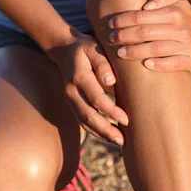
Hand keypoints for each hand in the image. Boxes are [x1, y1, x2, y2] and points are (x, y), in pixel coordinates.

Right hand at [47, 30, 128, 145]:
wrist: (64, 49)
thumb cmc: (86, 47)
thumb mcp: (94, 48)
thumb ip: (102, 63)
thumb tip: (111, 81)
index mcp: (79, 76)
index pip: (96, 98)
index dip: (111, 111)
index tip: (126, 120)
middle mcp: (71, 91)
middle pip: (88, 115)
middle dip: (106, 130)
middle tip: (123, 140)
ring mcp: (69, 99)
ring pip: (84, 122)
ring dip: (101, 134)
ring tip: (119, 142)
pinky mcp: (72, 104)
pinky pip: (82, 121)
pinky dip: (95, 131)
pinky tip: (108, 137)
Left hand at [107, 0, 190, 71]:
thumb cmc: (182, 15)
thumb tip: (146, 6)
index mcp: (175, 12)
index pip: (142, 16)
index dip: (124, 20)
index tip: (110, 24)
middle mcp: (182, 28)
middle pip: (146, 33)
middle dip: (124, 36)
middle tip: (111, 39)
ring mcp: (187, 45)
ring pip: (156, 49)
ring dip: (135, 52)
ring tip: (119, 53)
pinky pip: (173, 64)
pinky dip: (158, 65)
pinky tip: (145, 65)